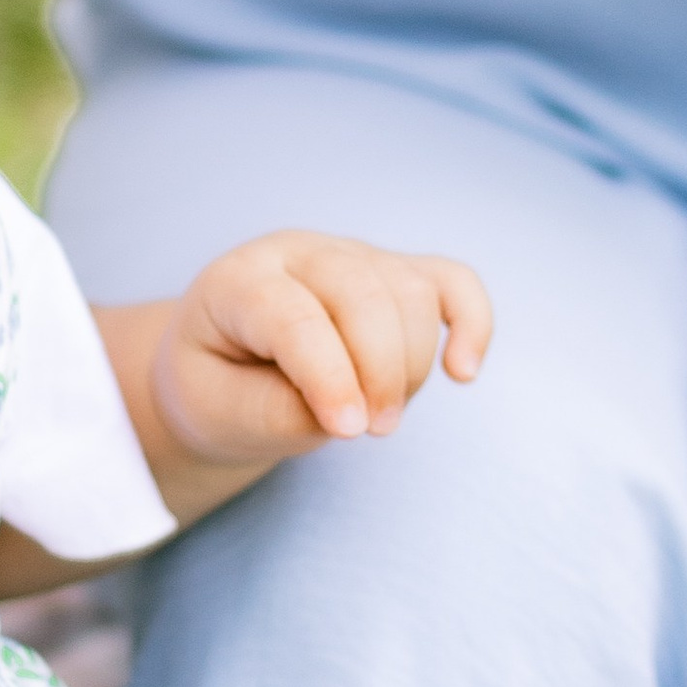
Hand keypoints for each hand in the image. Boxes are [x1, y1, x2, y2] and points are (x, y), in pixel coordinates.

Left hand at [108, 233, 491, 521]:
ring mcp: (351, 256)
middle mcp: (298, 254)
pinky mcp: (393, 274)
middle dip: (379, 373)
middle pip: (364, 294)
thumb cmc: (215, 388)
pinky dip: (471, 323)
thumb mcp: (219, 412)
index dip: (329, 376)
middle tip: (370, 433)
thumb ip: (278, 412)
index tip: (349, 432)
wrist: (219, 368)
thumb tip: (353, 413)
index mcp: (238, 281)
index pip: (295, 317)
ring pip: (411, 292)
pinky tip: (462, 372)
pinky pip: (452, 282)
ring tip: (380, 416)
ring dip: (411, 365)